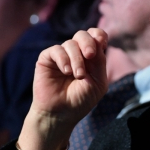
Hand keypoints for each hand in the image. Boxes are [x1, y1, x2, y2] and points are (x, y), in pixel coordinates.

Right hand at [17, 28, 107, 149]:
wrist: (60, 114)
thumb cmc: (81, 100)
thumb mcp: (98, 82)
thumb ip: (100, 62)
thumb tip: (98, 41)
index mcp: (91, 57)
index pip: (96, 36)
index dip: (99, 35)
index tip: (102, 42)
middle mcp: (76, 53)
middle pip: (83, 35)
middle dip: (88, 43)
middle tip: (90, 55)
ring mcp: (62, 55)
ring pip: (70, 43)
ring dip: (77, 59)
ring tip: (78, 76)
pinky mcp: (47, 59)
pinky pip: (56, 50)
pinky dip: (63, 59)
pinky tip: (67, 72)